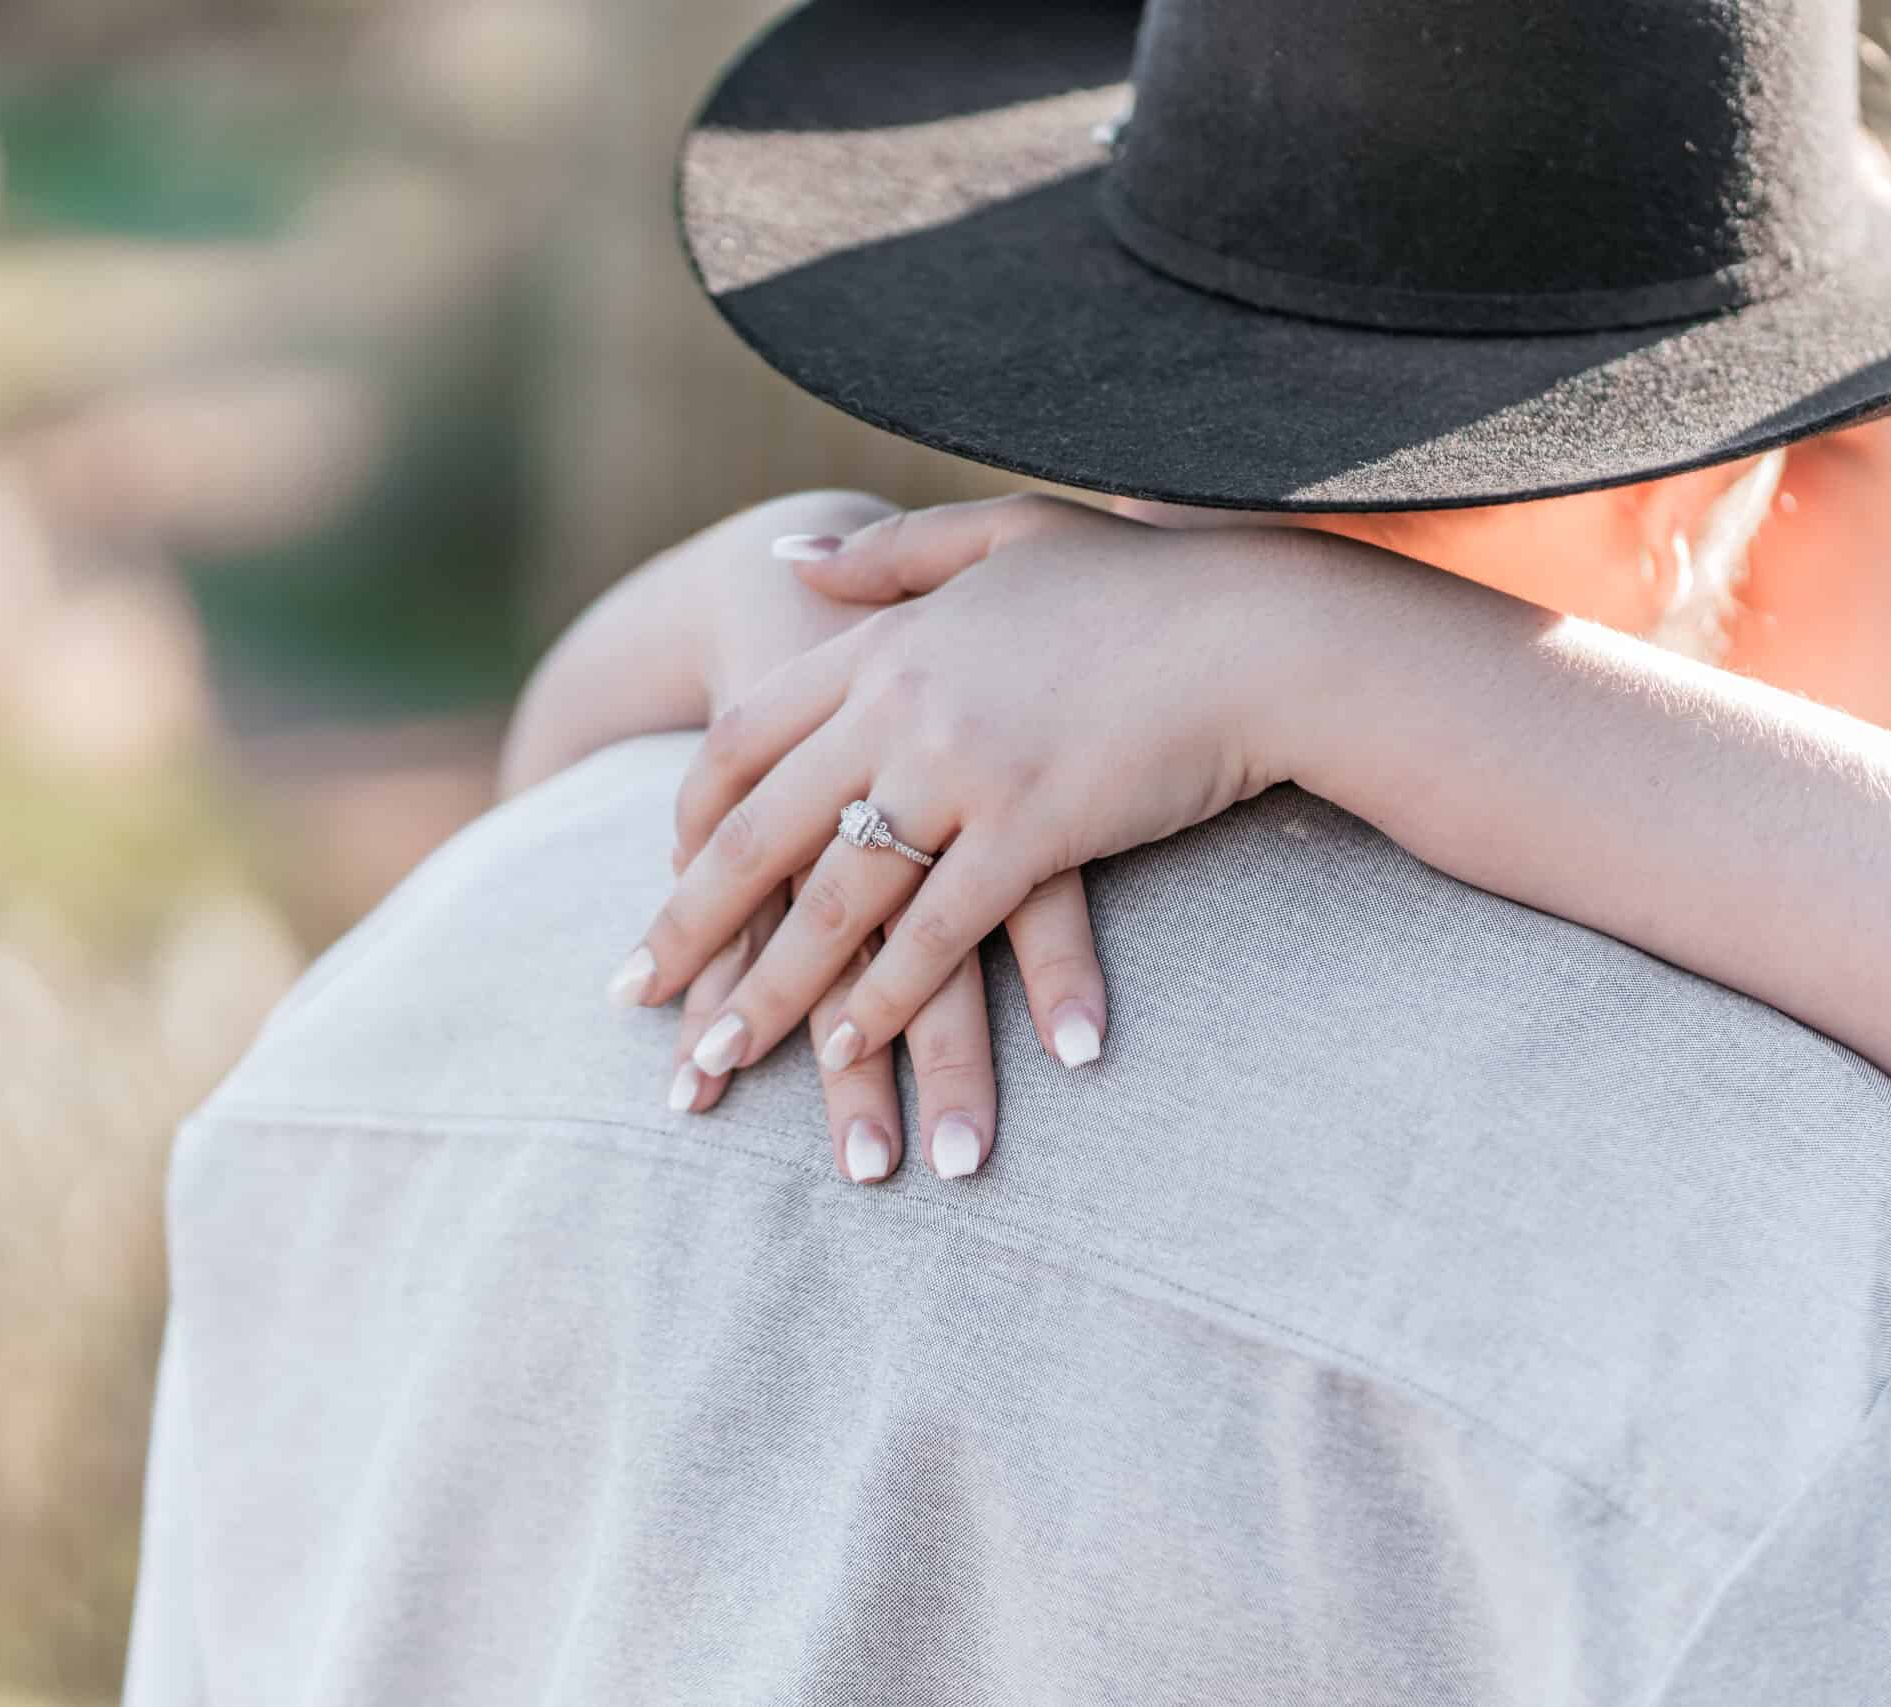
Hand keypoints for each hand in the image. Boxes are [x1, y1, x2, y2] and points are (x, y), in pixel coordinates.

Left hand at [617, 493, 1328, 1136]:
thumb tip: (788, 559)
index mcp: (886, 643)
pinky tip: (850, 1052)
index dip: (691, 822)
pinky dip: (887, 1000)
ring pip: (836, 903)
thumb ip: (891, 554)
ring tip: (720, 1060)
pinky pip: (939, 936)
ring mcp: (965, 771)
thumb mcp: (1005, 532)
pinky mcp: (1036, 832)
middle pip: (762, 835)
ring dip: (772, 994)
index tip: (661, 883)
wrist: (1258, 625)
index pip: (744, 739)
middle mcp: (903, 708)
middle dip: (689, 929)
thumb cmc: (1146, 580)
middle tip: (632, 1001)